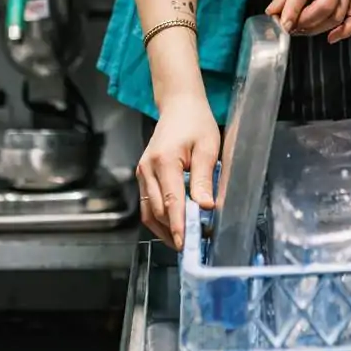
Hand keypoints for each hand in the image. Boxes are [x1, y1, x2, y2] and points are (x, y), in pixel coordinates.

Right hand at [136, 90, 218, 248]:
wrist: (179, 106)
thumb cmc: (195, 123)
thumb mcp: (208, 148)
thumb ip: (204, 178)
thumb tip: (205, 206)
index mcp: (164, 161)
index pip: (171, 201)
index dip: (178, 225)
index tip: (186, 243)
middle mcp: (147, 168)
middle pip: (157, 211)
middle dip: (174, 230)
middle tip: (194, 244)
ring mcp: (142, 172)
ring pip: (149, 212)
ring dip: (164, 229)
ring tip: (184, 240)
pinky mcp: (143, 175)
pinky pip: (148, 204)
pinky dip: (160, 218)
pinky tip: (175, 226)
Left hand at [268, 0, 350, 42]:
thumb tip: (274, 11)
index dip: (292, 11)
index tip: (282, 24)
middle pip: (325, 6)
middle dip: (304, 22)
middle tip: (288, 26)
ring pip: (338, 15)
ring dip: (317, 28)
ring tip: (300, 27)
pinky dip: (346, 31)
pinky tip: (330, 37)